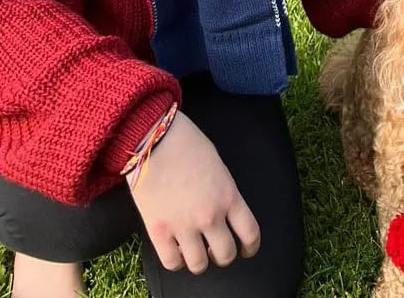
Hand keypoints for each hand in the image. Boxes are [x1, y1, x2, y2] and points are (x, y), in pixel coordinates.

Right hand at [127, 111, 259, 272]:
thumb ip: (223, 191)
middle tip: (215, 248)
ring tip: (194, 251)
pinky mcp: (159, 231)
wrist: (153, 137)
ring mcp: (184, 225)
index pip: (250, 233)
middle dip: (223, 255)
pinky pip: (172, 262)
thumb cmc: (186, 142)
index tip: (246, 249)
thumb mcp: (217, 165)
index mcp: (228, 195)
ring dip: (199, 260)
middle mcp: (210, 215)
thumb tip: (223, 210)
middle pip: (226, 255)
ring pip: (199, 265)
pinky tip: (175, 250)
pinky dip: (176, 260)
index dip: (250, 247)